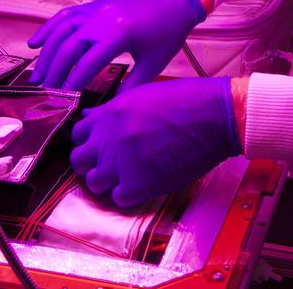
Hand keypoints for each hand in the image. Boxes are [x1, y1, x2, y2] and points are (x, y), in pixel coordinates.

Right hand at [27, 0, 205, 90]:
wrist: (175, 0)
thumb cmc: (168, 33)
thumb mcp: (154, 64)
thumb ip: (131, 87)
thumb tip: (111, 109)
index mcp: (119, 34)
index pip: (87, 63)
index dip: (72, 83)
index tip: (61, 100)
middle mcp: (102, 19)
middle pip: (68, 46)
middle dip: (54, 71)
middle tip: (43, 92)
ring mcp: (96, 9)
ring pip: (61, 30)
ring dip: (46, 53)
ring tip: (37, 75)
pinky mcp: (94, 5)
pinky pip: (65, 15)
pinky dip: (48, 28)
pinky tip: (35, 43)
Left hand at [70, 77, 239, 206]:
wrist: (215, 116)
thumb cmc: (186, 100)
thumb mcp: (142, 94)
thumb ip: (113, 110)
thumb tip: (92, 119)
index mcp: (109, 115)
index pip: (77, 134)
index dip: (87, 141)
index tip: (98, 146)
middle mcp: (108, 139)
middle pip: (79, 160)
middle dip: (91, 163)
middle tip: (109, 164)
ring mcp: (121, 163)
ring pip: (95, 183)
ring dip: (108, 181)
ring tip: (127, 176)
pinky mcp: (139, 185)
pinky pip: (119, 199)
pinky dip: (128, 195)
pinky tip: (143, 184)